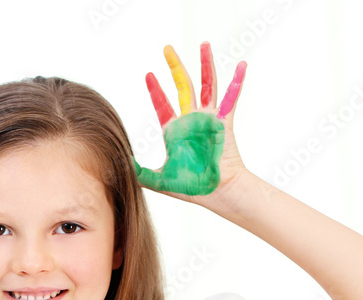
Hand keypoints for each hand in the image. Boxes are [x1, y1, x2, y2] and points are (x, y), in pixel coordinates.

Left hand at [133, 42, 248, 208]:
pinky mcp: (224, 123)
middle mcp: (191, 121)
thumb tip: (120, 164)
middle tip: (167, 48)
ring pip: (205, 85)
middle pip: (182, 86)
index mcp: (175, 131)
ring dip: (205, 64)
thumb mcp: (160, 180)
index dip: (155, 89)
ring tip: (204, 44)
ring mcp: (208, 119)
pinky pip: (231, 99)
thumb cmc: (192, 188)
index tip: (148, 74)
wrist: (217, 193)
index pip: (162, 105)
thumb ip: (140, 172)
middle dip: (174, 67)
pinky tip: (241, 65)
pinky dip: (237, 82)